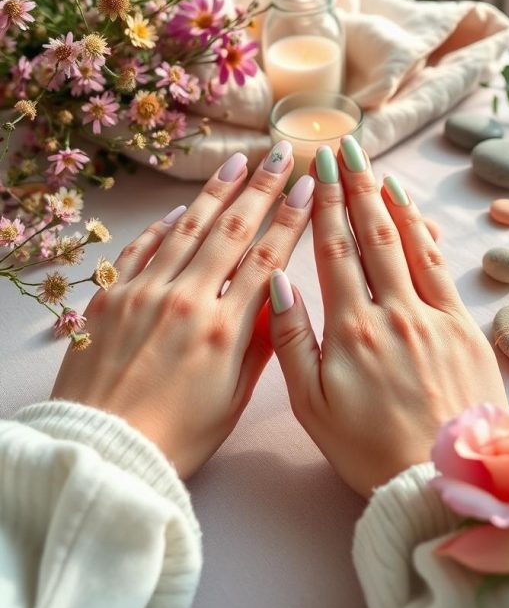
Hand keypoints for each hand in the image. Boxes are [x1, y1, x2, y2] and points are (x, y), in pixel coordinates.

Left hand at [52, 142, 313, 477]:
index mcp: (224, 330)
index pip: (267, 259)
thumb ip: (260, 345)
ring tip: (236, 164)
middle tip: (279, 155)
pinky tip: (179, 209)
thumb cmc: (175, 438)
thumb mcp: (233, 400)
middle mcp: (186, 300)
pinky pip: (141, 249)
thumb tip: (280, 297)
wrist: (103, 451)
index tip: (306, 188)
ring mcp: (145, 294)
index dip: (289, 219)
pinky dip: (163, 226)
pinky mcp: (112, 298)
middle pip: (231, 231)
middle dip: (261, 189)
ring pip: (187, 229)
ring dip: (215, 193)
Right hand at [270, 137, 506, 497]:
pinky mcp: (462, 327)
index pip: (333, 250)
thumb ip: (292, 340)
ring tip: (375, 166)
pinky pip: (441, 267)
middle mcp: (391, 311)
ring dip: (388, 199)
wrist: (438, 480)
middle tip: (345, 149)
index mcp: (350, 329)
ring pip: (406, 242)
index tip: (316, 168)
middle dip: (354, 187)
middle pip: (370, 234)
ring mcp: (431, 316)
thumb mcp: (312, 405)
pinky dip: (424, 233)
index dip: (323, 205)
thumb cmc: (368, 449)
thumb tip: (278, 282)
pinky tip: (414, 212)